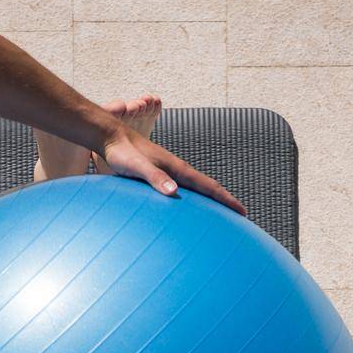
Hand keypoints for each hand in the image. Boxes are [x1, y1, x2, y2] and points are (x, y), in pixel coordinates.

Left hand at [95, 123, 245, 215]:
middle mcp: (176, 169)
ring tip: (220, 214)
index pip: (208, 186)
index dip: (226, 200)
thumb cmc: (122, 153)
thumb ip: (155, 179)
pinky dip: (194, 198)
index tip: (242, 212)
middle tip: (239, 216)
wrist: (111, 137)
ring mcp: (169, 171)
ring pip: (196, 188)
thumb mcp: (137, 168)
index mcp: (176, 169)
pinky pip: (184, 188)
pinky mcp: (160, 174)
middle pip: (207, 188)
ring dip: (211, 200)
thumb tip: (175, 192)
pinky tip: (189, 206)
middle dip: (225, 202)